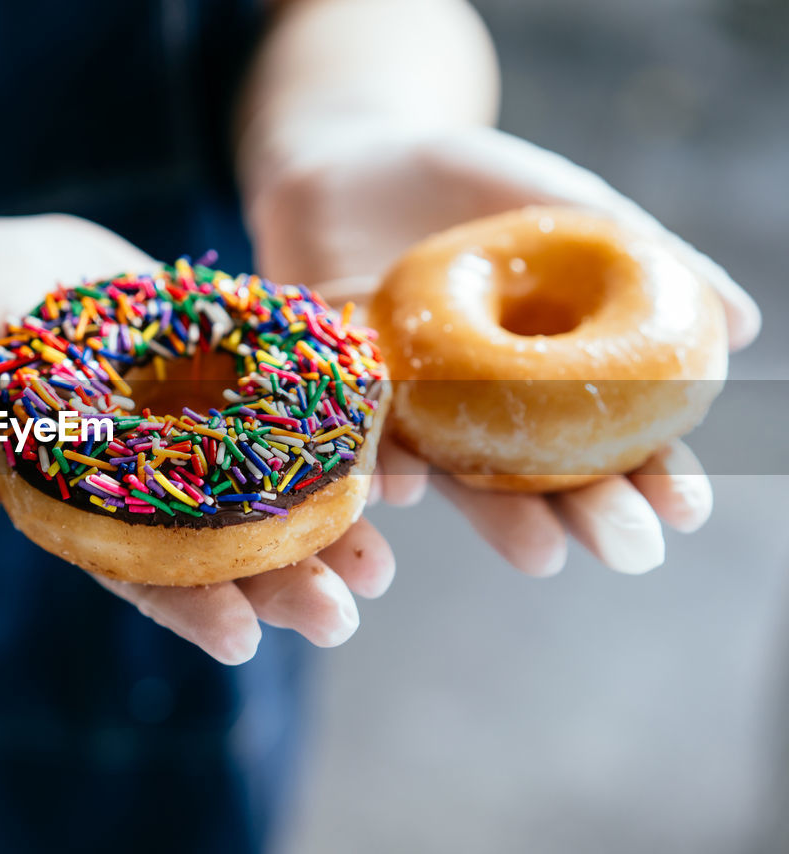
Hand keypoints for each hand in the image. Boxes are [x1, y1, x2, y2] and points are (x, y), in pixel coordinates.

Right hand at [0, 191, 392, 664]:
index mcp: (77, 503)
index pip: (134, 571)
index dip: (184, 605)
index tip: (238, 640)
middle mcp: (141, 473)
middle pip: (217, 540)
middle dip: (278, 578)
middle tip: (343, 614)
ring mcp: (179, 416)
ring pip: (260, 474)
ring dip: (322, 506)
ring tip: (387, 537)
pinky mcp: (204, 352)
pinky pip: (271, 383)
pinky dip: (325, 404)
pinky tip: (379, 419)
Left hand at [243, 118, 760, 574]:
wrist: (357, 155)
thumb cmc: (476, 186)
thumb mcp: (569, 206)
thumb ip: (648, 256)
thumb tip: (744, 323)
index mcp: (549, 377)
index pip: (610, 439)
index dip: (652, 475)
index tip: (687, 510)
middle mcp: (483, 409)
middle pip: (542, 474)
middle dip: (589, 513)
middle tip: (630, 549)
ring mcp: (413, 410)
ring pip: (459, 474)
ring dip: (498, 517)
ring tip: (540, 551)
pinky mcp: (343, 396)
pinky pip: (361, 439)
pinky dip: (383, 469)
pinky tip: (406, 493)